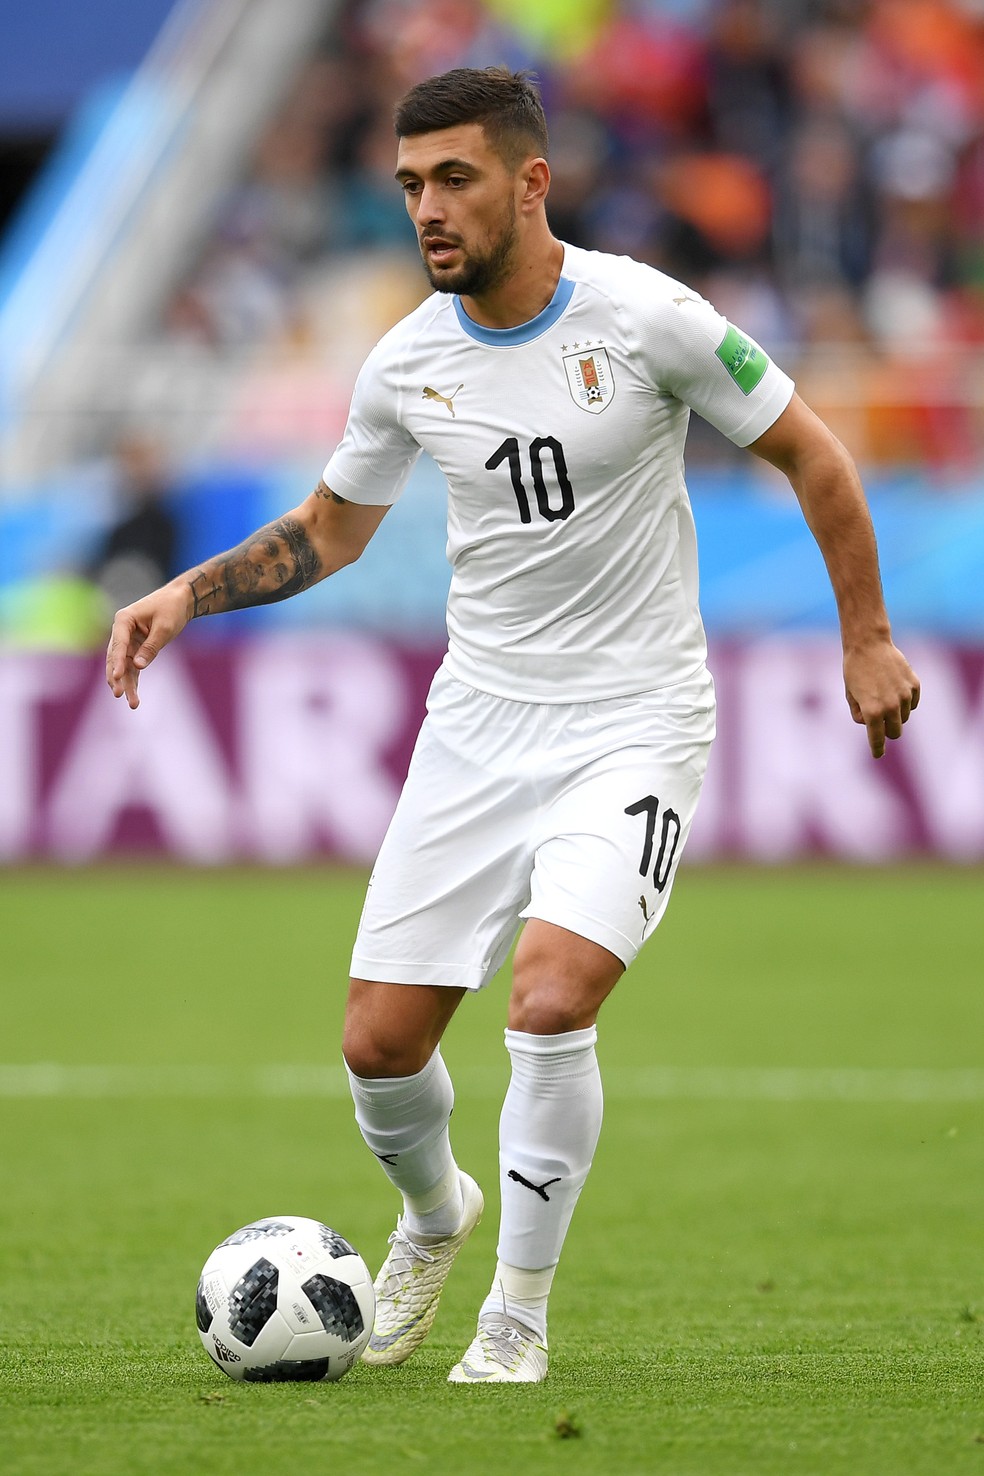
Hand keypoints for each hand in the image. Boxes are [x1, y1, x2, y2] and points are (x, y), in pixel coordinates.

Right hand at [106, 581, 191, 708]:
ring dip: (126, 684)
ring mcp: (127, 640)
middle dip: (118, 678)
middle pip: (116, 658)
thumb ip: (151, 647)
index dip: (118, 662)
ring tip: (132, 703)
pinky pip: (132, 666)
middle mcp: (121, 631)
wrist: (180, 600)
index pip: (118, 644)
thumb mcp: (164, 628)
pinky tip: (133, 696)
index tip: (117, 678)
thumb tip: (138, 666)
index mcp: (123, 620)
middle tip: (119, 695)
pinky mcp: (135, 648)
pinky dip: (133, 680)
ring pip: (123, 666)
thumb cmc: (172, 608)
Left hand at [844, 641, 919, 758]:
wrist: (869, 645)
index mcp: (872, 711)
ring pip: (904, 717)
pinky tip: (895, 689)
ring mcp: (904, 696)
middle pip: (895, 732)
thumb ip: (860, 713)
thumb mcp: (850, 695)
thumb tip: (870, 723)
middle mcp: (890, 706)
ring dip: (896, 714)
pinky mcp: (914, 686)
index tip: (878, 754)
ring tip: (883, 696)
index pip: (877, 739)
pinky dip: (905, 702)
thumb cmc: (855, 671)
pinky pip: (913, 703)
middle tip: (880, 722)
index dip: (877, 749)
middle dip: (887, 731)